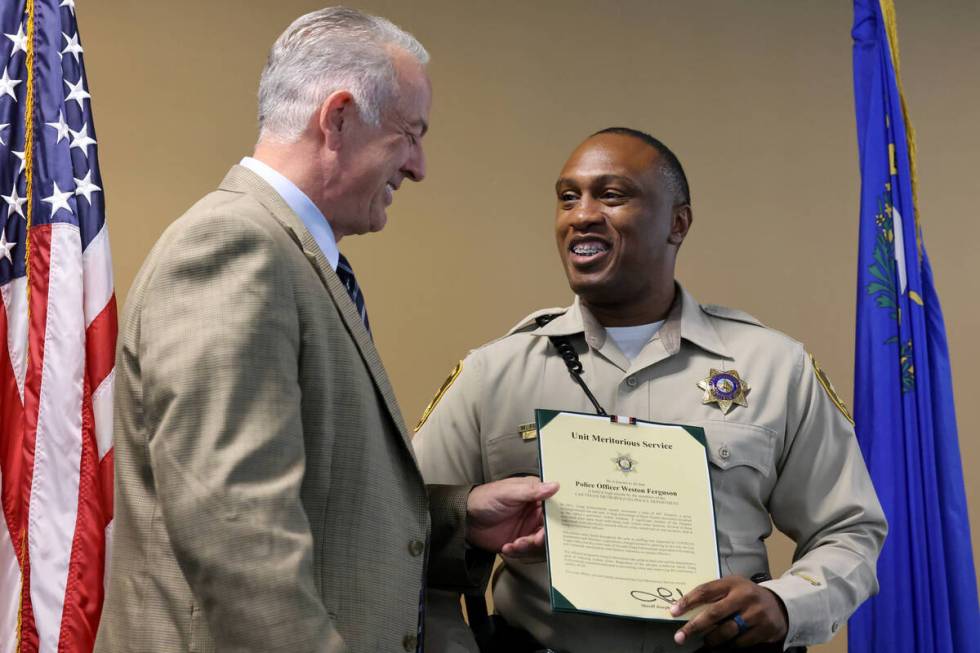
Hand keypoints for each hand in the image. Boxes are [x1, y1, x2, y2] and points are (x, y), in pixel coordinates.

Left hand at [465, 477, 558, 556]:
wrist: (466, 519)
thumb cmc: (486, 498)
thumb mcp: (508, 492)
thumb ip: (531, 490)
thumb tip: (555, 485)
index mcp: (536, 495)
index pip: (557, 506)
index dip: (560, 517)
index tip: (557, 526)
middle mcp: (536, 513)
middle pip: (552, 528)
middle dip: (544, 537)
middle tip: (534, 540)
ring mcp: (529, 528)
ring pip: (542, 543)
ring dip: (530, 546)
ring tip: (515, 544)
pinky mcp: (521, 542)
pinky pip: (528, 552)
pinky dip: (519, 552)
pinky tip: (506, 547)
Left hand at [670, 576, 787, 648]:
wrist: (779, 605)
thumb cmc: (746, 596)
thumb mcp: (732, 587)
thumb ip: (714, 595)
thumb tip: (685, 608)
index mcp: (732, 583)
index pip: (706, 590)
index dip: (688, 601)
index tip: (673, 611)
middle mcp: (744, 596)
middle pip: (714, 613)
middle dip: (694, 626)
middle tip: (680, 636)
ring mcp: (755, 613)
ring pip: (726, 631)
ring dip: (712, 639)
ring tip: (706, 642)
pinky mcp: (764, 629)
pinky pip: (740, 642)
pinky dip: (729, 645)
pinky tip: (724, 645)